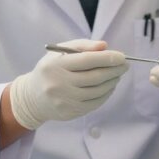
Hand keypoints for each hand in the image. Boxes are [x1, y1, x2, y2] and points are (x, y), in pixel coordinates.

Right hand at [9, 39, 127, 129]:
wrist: (32, 97)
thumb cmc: (51, 69)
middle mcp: (59, 84)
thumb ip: (83, 46)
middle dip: (114, 70)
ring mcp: (65, 100)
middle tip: (125, 65)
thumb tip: (105, 46)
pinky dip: (106, 94)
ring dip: (112, 82)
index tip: (122, 56)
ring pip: (97, 91)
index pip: (87, 60)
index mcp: (56, 65)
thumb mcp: (60, 52)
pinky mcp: (70, 112)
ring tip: (118, 74)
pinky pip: (95, 103)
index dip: (107, 58)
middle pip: (95, 77)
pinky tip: (110, 86)